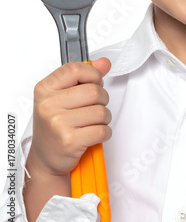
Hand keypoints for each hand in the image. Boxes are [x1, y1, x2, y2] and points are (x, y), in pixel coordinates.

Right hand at [29, 58, 111, 176]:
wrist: (45, 158)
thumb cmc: (55, 125)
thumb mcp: (63, 95)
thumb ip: (85, 75)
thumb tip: (104, 62)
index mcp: (45, 89)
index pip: (75, 69)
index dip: (92, 74)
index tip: (94, 82)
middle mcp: (48, 104)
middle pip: (94, 91)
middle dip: (102, 99)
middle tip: (95, 106)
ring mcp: (58, 123)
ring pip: (101, 111)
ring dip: (104, 118)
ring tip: (93, 122)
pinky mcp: (69, 141)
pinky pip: (102, 130)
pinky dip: (105, 133)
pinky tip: (94, 134)